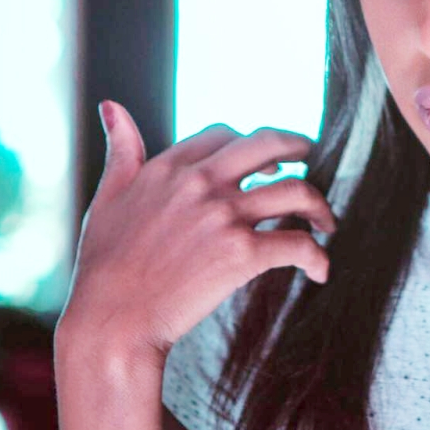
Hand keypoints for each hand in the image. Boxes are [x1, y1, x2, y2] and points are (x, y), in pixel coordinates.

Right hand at [58, 101, 336, 362]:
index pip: (225, 134)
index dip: (249, 143)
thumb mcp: (107, 197)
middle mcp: (202, 184)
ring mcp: (225, 216)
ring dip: (319, 205)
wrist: (111, 323)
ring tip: (325, 222)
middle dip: (298, 145)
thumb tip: (111, 106)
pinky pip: (298, 244)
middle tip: (311, 156)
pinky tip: (320, 270)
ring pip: (296, 190)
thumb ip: (121, 150)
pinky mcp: (243, 253)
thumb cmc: (105, 266)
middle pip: (269, 144)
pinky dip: (317, 256)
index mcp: (170, 168)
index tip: (263, 158)